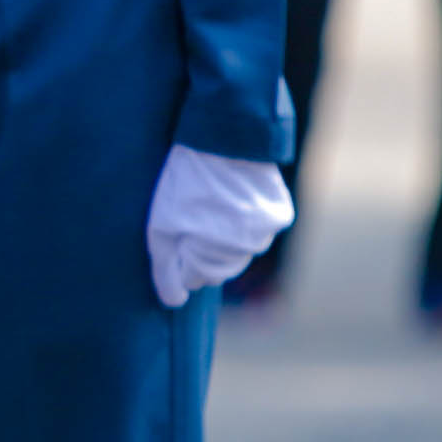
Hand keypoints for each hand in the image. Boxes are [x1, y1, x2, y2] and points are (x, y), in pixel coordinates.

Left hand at [145, 146, 295, 308]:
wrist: (224, 138)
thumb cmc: (184, 181)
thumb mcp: (161, 224)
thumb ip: (165, 268)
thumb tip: (175, 303)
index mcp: (213, 250)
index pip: (195, 279)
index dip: (180, 258)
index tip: (175, 235)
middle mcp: (246, 247)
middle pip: (220, 269)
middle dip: (201, 252)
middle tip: (190, 221)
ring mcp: (266, 232)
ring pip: (241, 253)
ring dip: (224, 241)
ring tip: (210, 209)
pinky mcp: (281, 216)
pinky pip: (260, 234)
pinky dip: (245, 226)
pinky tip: (232, 204)